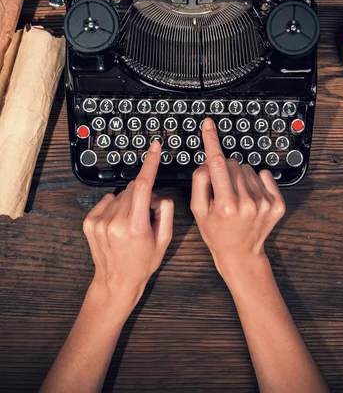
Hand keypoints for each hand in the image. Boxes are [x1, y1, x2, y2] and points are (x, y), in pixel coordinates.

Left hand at [83, 140, 173, 315]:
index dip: (150, 163)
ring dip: (129, 201)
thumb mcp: (164, 240)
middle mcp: (115, 222)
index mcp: (136, 226)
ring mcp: (99, 222)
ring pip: (121, 194)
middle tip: (146, 214)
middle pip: (134, 188)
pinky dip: (115, 206)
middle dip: (144, 194)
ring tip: (131, 223)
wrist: (117, 281)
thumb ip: (166, 211)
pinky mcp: (89, 222)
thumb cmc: (143, 262)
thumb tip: (158, 194)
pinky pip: (108, 200)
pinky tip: (118, 223)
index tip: (154, 148)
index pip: (144, 185)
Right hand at [191, 118, 284, 278]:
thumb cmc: (216, 232)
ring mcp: (264, 203)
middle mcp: (247, 203)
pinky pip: (264, 175)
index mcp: (225, 205)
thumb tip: (209, 161)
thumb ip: (200, 181)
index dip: (211, 140)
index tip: (209, 124)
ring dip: (240, 177)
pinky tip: (250, 197)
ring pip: (248, 169)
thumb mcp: (197, 209)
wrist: (240, 253)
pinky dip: (256, 181)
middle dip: (225, 170)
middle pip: (233, 164)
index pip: (217, 163)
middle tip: (222, 189)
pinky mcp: (277, 204)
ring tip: (236, 196)